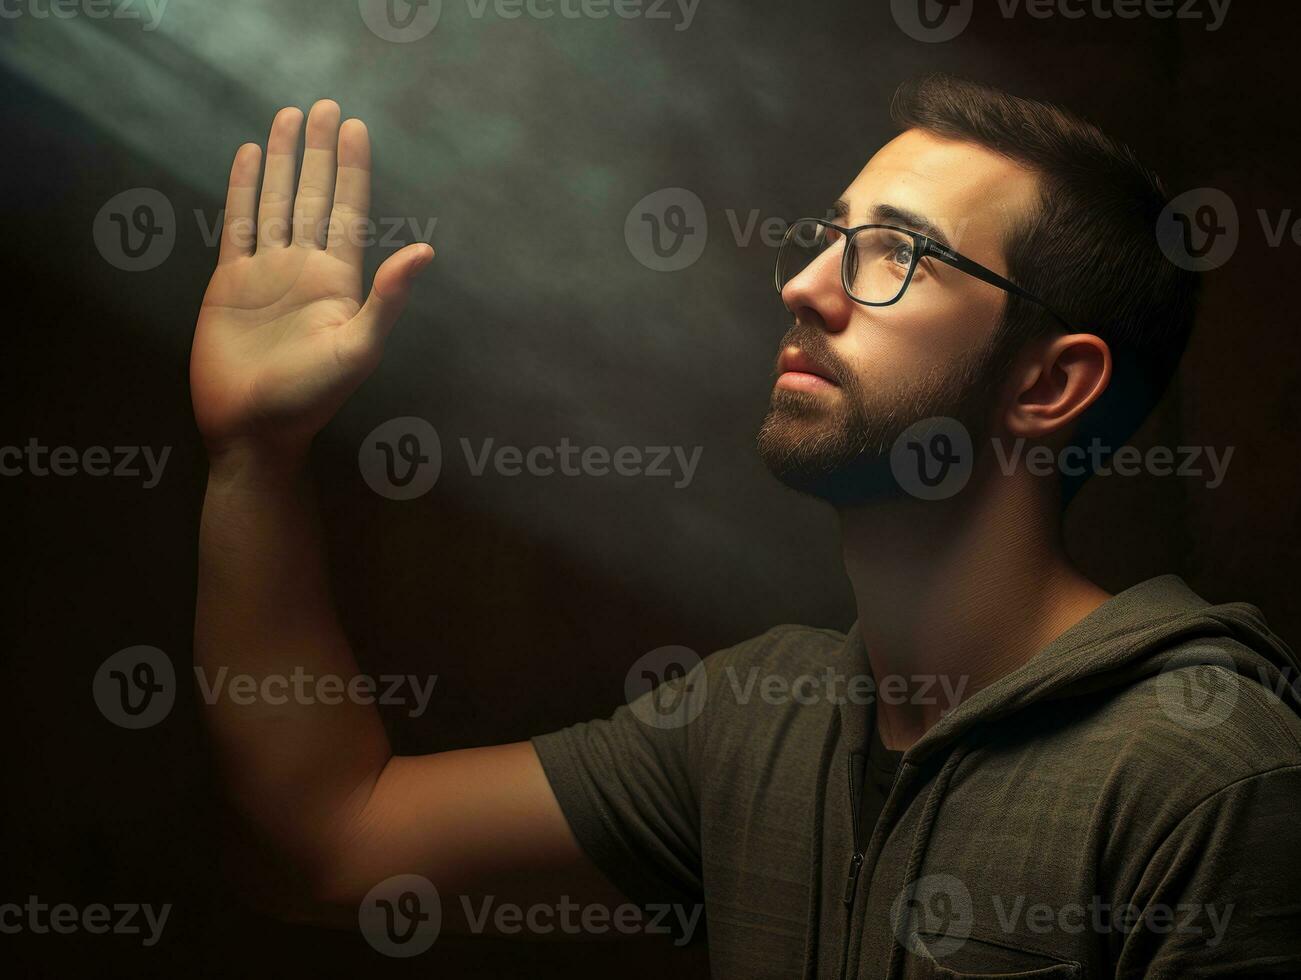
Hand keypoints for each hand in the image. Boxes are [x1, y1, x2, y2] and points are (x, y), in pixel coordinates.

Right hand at [190, 99, 432, 464]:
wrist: (252, 430)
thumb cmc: (309, 399)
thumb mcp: (357, 349)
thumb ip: (388, 299)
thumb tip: (426, 253)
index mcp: (339, 280)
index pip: (347, 211)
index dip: (351, 168)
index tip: (356, 126)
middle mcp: (305, 268)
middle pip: (313, 195)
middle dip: (320, 152)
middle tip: (325, 105)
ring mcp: (267, 272)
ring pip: (277, 201)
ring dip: (284, 161)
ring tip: (289, 116)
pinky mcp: (231, 282)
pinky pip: (239, 224)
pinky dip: (244, 189)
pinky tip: (251, 156)